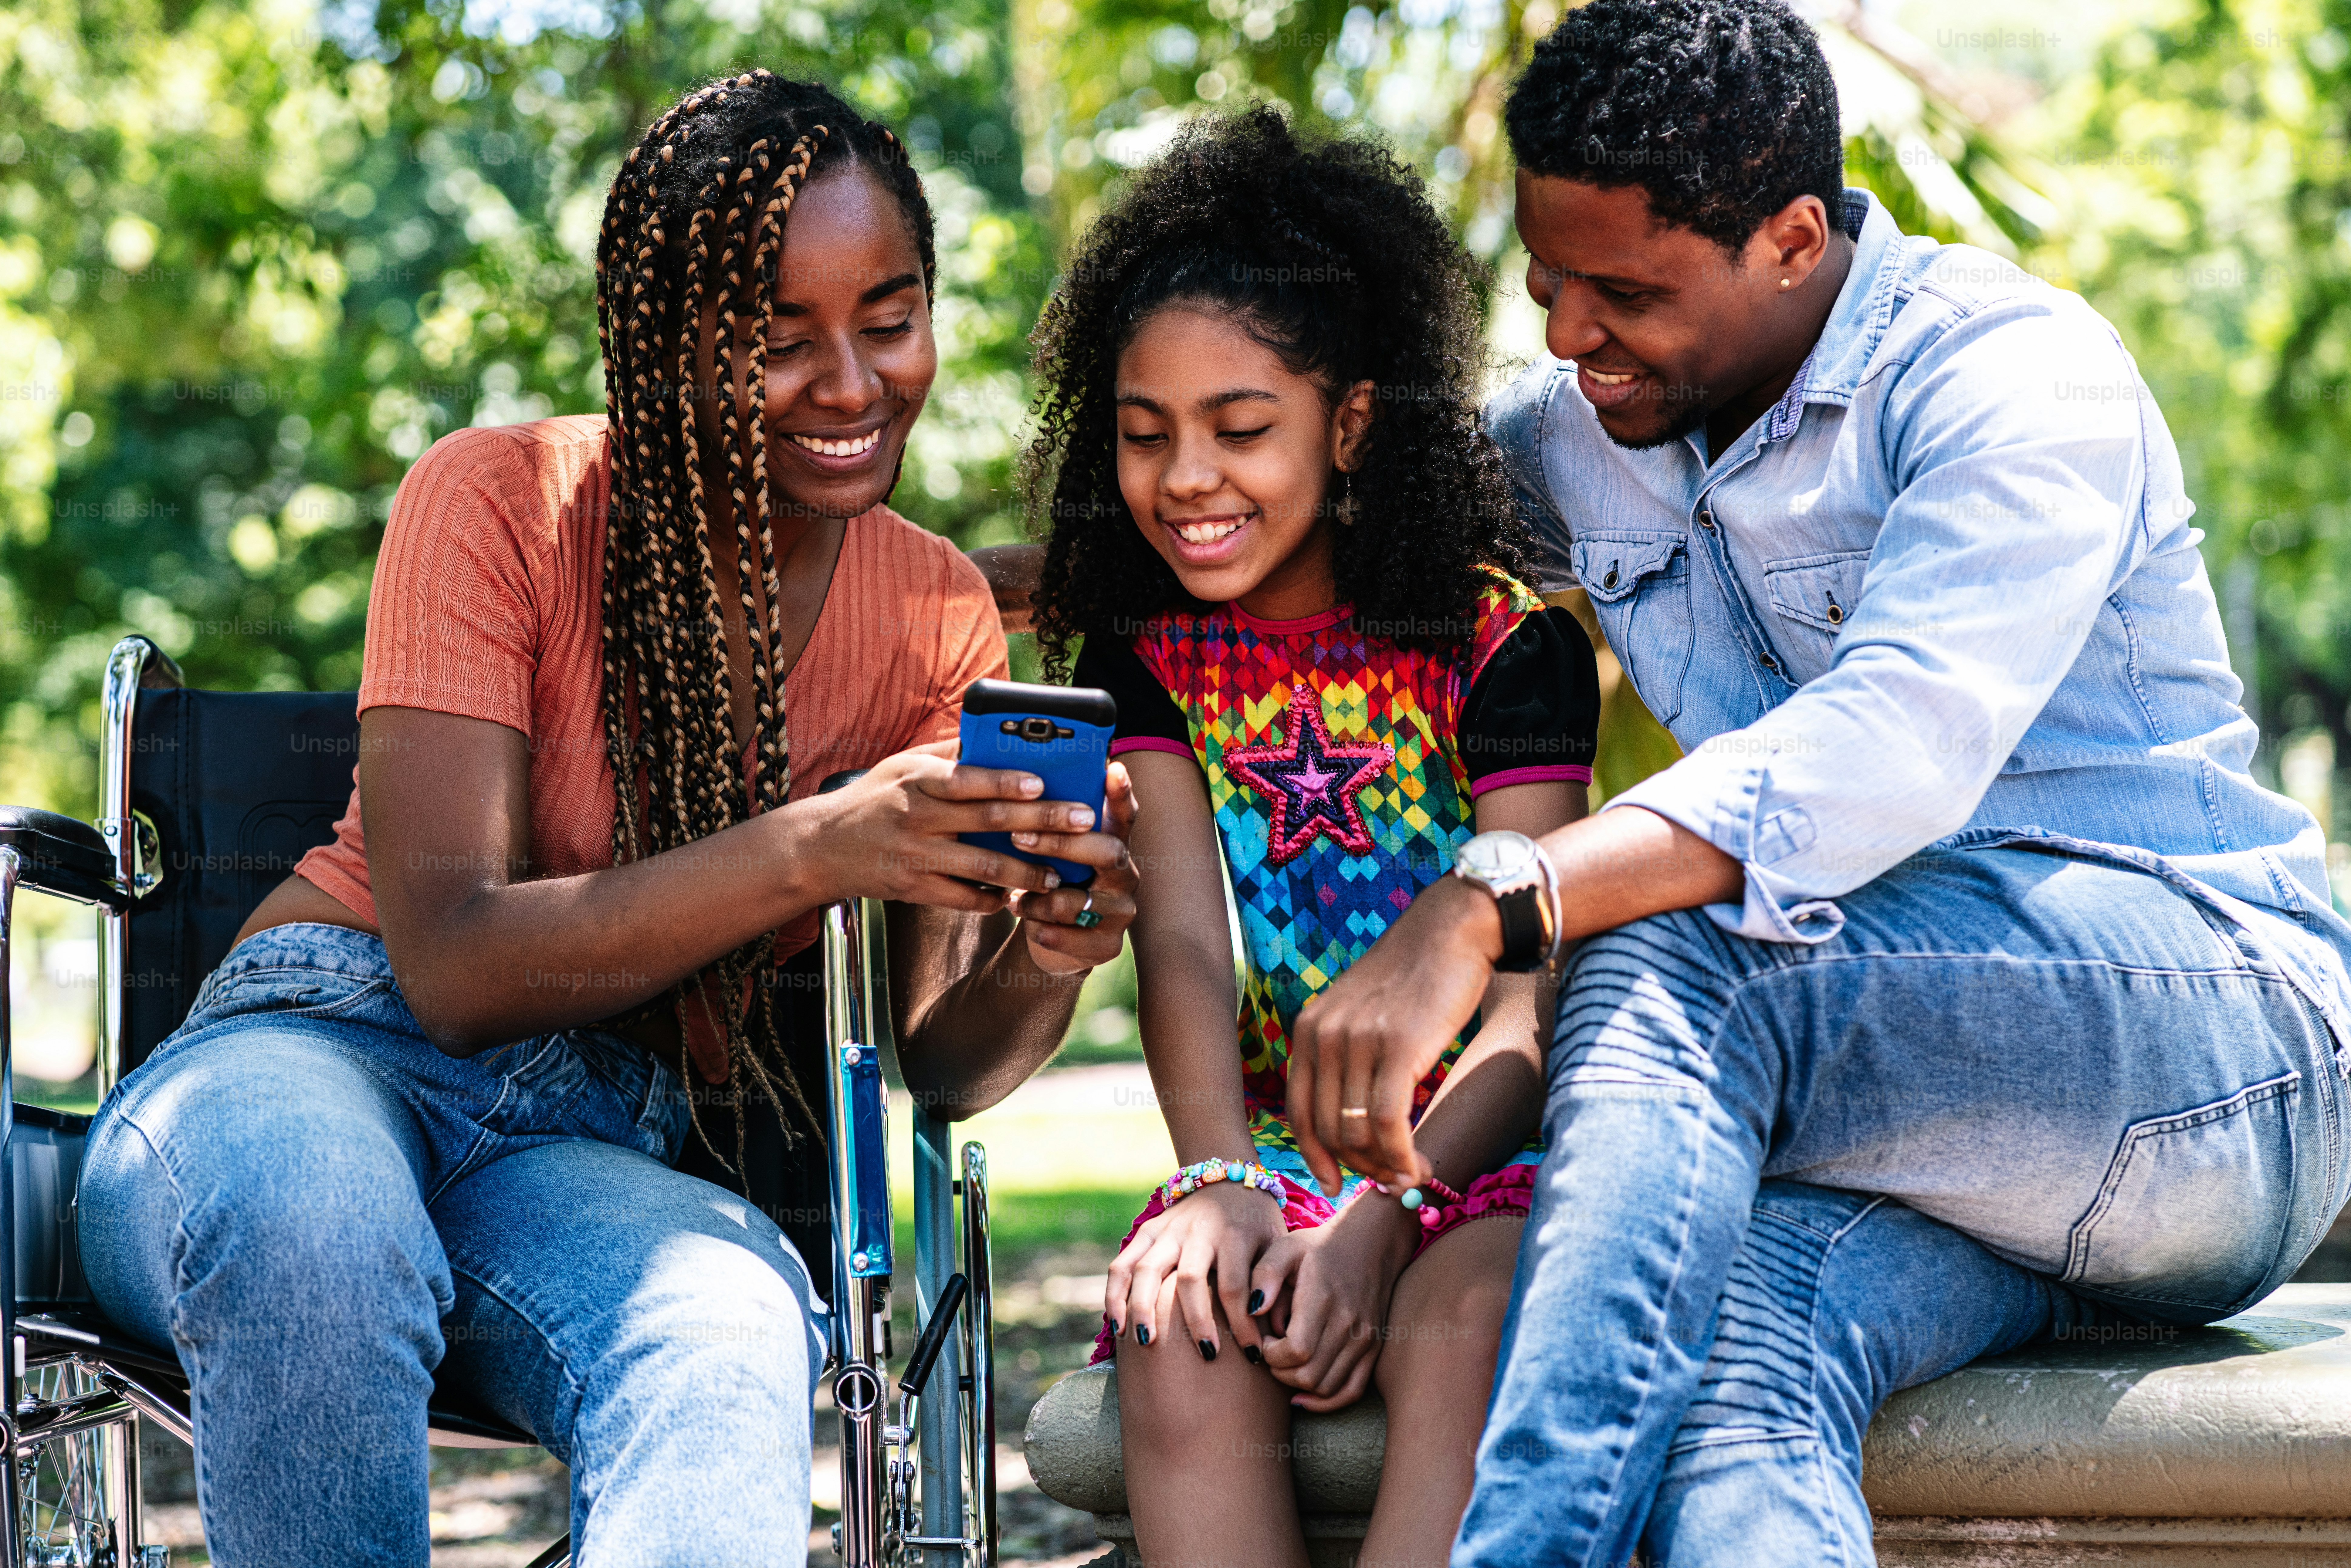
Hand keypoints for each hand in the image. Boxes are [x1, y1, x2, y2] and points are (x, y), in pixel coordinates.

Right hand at [799, 743, 1087, 911]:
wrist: (821, 847)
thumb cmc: (874, 799)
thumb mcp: (902, 765)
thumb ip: (948, 753)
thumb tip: (992, 733)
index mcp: (917, 779)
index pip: (967, 779)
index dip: (1005, 781)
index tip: (1042, 782)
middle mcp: (917, 816)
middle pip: (988, 820)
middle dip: (1041, 823)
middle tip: (1080, 823)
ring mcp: (915, 856)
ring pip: (982, 867)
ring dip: (1026, 872)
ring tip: (1058, 875)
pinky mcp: (912, 889)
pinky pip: (962, 898)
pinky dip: (992, 900)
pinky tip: (1015, 897)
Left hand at [1006, 760, 1136, 973]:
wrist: (1051, 940)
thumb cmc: (1048, 884)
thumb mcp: (1050, 855)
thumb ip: (1048, 826)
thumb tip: (1018, 784)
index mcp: (1113, 846)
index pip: (1124, 816)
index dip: (1122, 794)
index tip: (1114, 768)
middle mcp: (1125, 875)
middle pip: (1108, 852)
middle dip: (1061, 843)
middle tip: (1019, 837)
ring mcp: (1121, 912)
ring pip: (1079, 901)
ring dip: (1039, 900)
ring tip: (1015, 900)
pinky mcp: (1108, 945)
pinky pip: (1071, 938)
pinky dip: (1041, 930)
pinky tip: (1029, 924)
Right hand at [1104, 1179, 1284, 1358]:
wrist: (1229, 1180)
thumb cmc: (1258, 1223)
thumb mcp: (1277, 1243)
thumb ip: (1275, 1280)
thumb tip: (1273, 1329)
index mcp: (1234, 1234)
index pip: (1235, 1286)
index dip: (1243, 1324)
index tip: (1253, 1354)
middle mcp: (1198, 1231)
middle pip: (1190, 1279)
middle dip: (1196, 1320)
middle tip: (1206, 1354)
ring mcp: (1168, 1230)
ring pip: (1147, 1270)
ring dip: (1143, 1308)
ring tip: (1146, 1343)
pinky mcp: (1147, 1232)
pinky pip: (1123, 1263)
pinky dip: (1115, 1293)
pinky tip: (1117, 1324)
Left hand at [1250, 1200, 1417, 1410]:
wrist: (1373, 1241)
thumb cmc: (1321, 1245)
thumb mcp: (1287, 1246)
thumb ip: (1265, 1274)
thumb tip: (1252, 1310)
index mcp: (1324, 1298)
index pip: (1296, 1350)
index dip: (1272, 1354)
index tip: (1265, 1340)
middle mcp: (1349, 1323)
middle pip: (1308, 1374)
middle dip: (1279, 1371)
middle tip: (1271, 1353)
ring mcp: (1365, 1339)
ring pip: (1326, 1386)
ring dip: (1298, 1385)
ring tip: (1286, 1363)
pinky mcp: (1373, 1348)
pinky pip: (1351, 1390)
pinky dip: (1326, 1401)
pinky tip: (1303, 1396)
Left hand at [1287, 875, 1501, 1194]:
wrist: (1453, 929)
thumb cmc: (1414, 976)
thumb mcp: (1361, 1012)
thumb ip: (1348, 1059)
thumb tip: (1355, 1125)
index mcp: (1308, 1030)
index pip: (1298, 1113)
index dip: (1317, 1157)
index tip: (1336, 1183)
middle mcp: (1324, 1036)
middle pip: (1329, 1130)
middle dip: (1360, 1167)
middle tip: (1391, 1180)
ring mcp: (1358, 1041)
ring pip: (1358, 1132)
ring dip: (1385, 1167)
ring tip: (1409, 1173)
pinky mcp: (1398, 1046)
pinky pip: (1390, 1122)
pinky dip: (1402, 1156)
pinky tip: (1419, 1166)